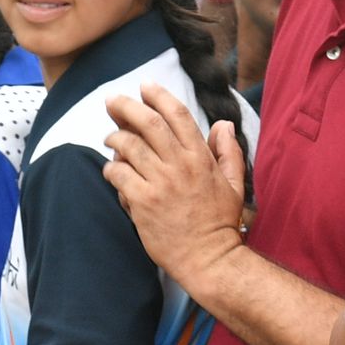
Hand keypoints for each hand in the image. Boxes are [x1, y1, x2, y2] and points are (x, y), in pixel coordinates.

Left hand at [102, 88, 249, 280]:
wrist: (208, 259)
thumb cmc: (220, 223)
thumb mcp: (234, 183)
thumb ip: (228, 151)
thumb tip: (223, 124)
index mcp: (201, 157)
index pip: (178, 115)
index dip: (159, 95)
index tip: (145, 86)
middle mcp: (180, 166)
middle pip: (148, 123)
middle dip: (126, 107)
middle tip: (112, 101)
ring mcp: (160, 184)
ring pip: (128, 147)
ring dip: (114, 138)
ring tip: (110, 138)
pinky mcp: (142, 203)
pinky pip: (118, 175)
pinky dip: (111, 169)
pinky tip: (112, 171)